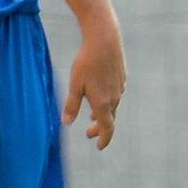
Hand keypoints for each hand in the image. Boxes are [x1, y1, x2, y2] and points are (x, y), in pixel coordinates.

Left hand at [61, 19, 124, 149]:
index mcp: (103, 103)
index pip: (107, 128)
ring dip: (102, 114)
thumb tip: (66, 123)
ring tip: (91, 117)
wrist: (105, 40)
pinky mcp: (121, 78)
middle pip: (109, 119)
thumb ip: (71, 105)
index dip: (103, 139)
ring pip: (112, 106)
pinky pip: (115, 95)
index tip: (99, 147)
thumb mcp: (75, 84)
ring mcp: (119, 88)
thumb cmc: (87, 62)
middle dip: (99, 128)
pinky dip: (107, 102)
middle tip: (88, 134)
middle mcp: (114, 98)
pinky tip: (100, 96)